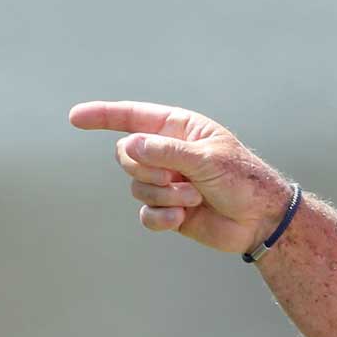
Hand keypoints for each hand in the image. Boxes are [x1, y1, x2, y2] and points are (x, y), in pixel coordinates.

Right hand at [68, 100, 292, 254]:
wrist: (261, 220)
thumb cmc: (243, 179)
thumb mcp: (207, 159)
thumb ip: (166, 151)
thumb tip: (128, 145)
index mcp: (178, 128)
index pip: (132, 117)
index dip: (102, 116)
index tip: (75, 118)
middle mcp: (167, 152)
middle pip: (126, 155)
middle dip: (148, 170)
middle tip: (178, 178)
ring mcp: (166, 181)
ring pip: (136, 186)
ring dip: (165, 195)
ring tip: (195, 198)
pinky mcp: (168, 209)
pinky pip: (145, 214)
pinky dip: (162, 217)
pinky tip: (183, 218)